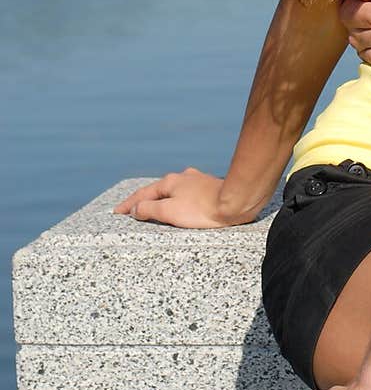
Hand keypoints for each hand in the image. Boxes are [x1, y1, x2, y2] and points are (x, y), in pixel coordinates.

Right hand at [113, 168, 242, 227]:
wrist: (234, 203)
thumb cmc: (202, 209)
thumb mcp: (170, 211)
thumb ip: (150, 209)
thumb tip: (136, 208)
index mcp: (170, 181)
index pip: (143, 194)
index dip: (129, 204)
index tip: (117, 212)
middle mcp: (183, 177)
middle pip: (158, 190)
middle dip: (144, 199)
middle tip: (131, 209)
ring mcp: (197, 181)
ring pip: (173, 190)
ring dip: (161, 198)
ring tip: (153, 207)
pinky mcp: (209, 188)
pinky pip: (186, 194)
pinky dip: (176, 199)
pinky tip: (180, 203)